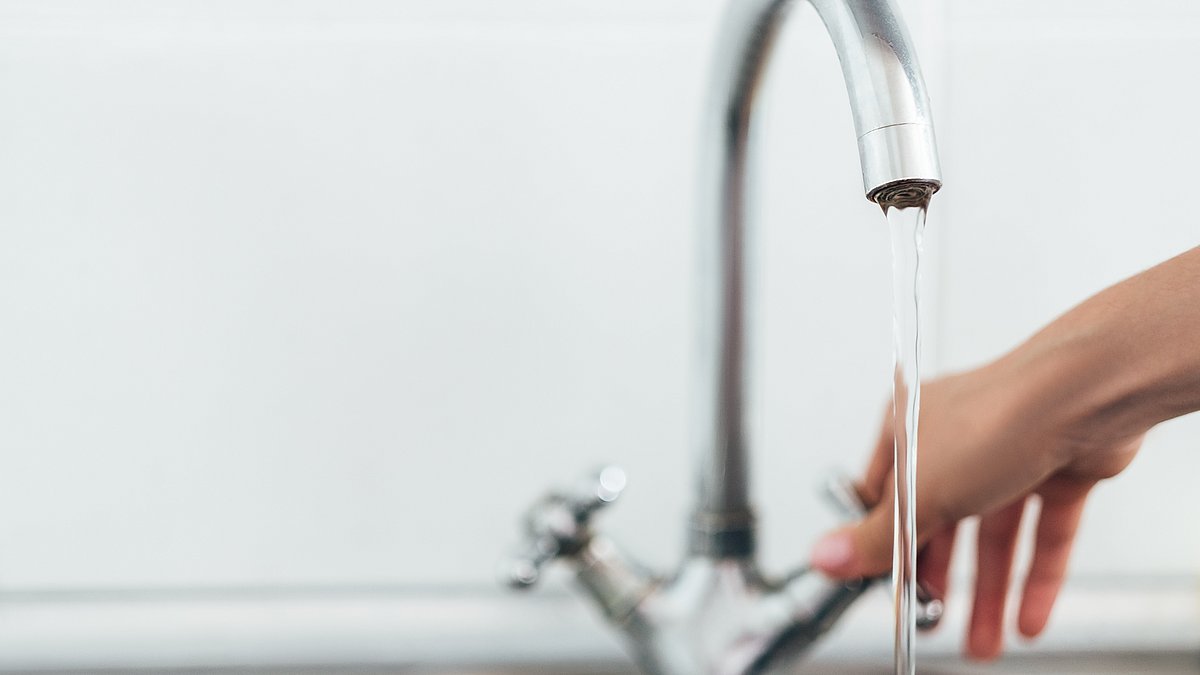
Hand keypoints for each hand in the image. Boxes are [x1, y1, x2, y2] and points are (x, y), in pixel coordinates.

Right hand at [809, 363, 1142, 659]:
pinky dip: (1034, 580)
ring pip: (990, 538)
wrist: (1085, 397)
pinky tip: (1026, 618)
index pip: (882, 499)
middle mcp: (955, 441)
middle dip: (939, 582)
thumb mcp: (919, 490)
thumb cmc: (996, 418)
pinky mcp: (1056, 473)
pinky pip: (1040, 536)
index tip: (883, 589)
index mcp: (907, 429)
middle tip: (933, 621)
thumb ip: (875, 535)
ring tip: (982, 641)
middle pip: (939, 523)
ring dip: (987, 594)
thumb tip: (825, 557)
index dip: (882, 547)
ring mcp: (1007, 456)